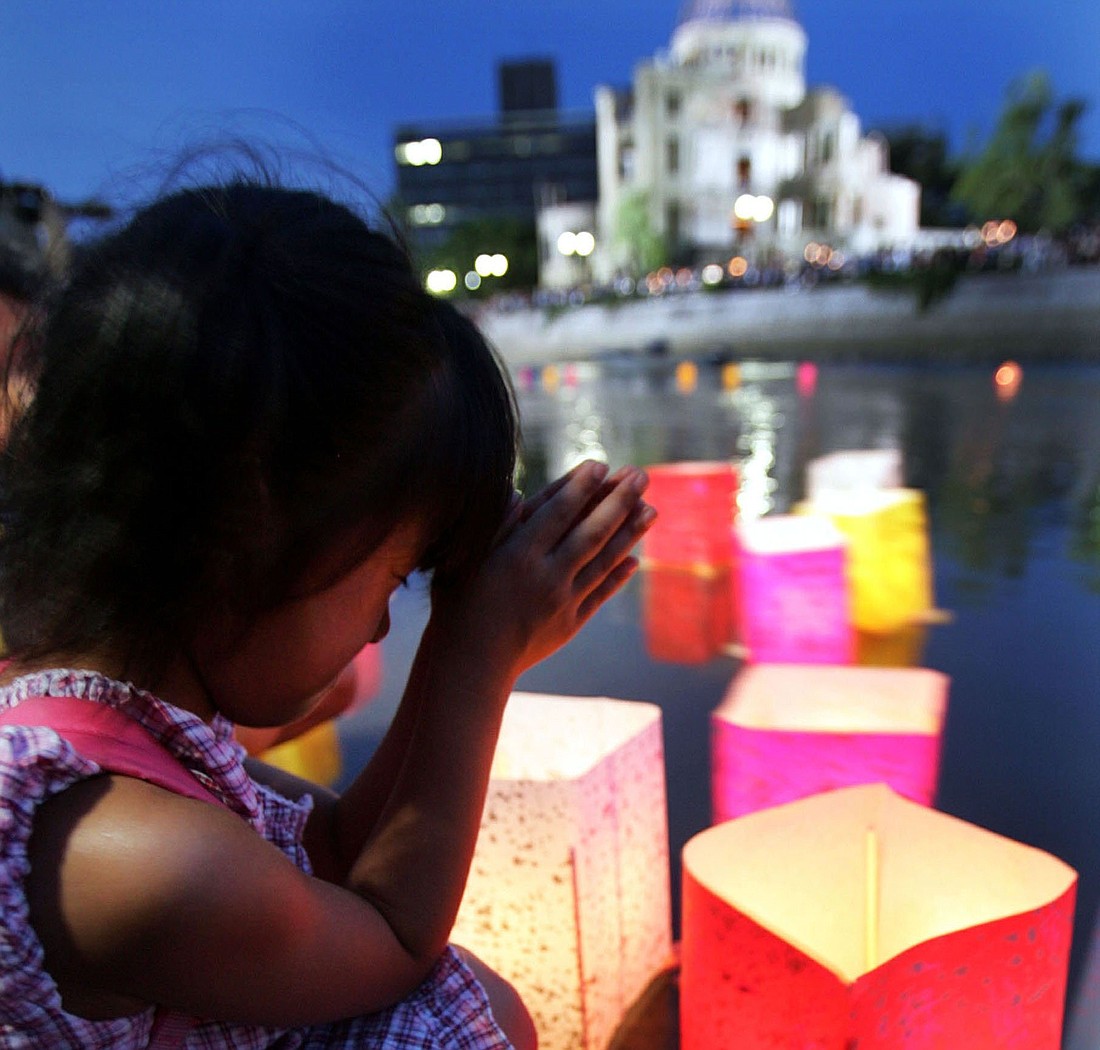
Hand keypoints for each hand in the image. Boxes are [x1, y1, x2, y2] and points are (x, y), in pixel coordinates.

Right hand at [431, 460, 654, 676]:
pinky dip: (618, 575)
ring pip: (603, 560)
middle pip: (591, 531)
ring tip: (651, 510)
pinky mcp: (569, 624)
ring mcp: (562, 602)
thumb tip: (518, 491)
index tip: (602, 465)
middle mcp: (546, 576)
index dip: (582, 486)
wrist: (468, 664)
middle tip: (641, 475)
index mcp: (517, 555)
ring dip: (630, 533)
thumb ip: (495, 526)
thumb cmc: (457, 605)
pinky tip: (634, 559)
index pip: (559, 512)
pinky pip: (600, 594)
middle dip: (619, 501)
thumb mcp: (463, 559)